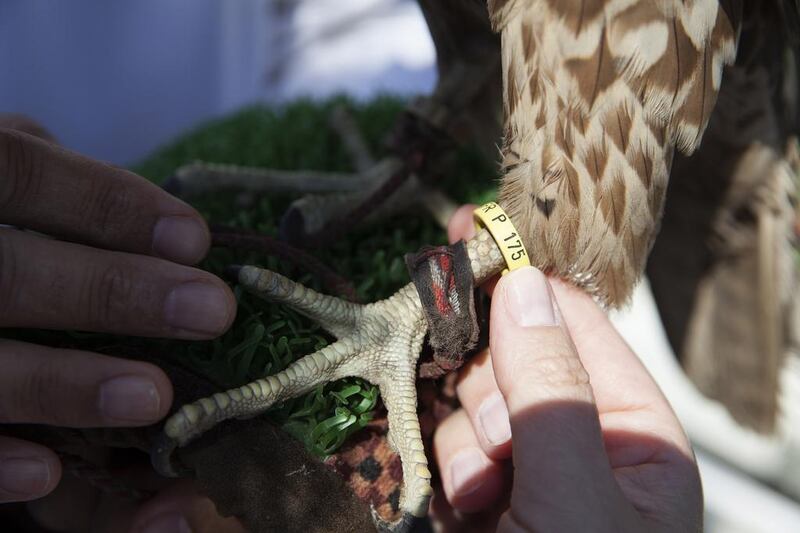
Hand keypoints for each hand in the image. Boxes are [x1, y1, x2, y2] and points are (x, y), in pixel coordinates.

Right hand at [0, 120, 236, 517]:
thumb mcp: (5, 178)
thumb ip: (60, 189)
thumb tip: (169, 228)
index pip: (21, 172)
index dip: (106, 203)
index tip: (196, 240)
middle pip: (7, 273)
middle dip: (111, 292)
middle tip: (213, 312)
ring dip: (64, 385)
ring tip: (154, 397)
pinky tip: (50, 473)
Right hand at [431, 206, 701, 531]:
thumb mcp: (578, 495)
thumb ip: (551, 391)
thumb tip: (523, 285)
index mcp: (637, 437)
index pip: (578, 326)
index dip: (526, 277)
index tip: (474, 228)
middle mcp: (581, 444)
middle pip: (513, 359)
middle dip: (490, 392)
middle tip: (495, 442)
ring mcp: (527, 469)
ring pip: (471, 402)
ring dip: (465, 445)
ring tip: (482, 497)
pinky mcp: (479, 495)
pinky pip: (446, 445)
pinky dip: (445, 471)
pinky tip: (463, 508)